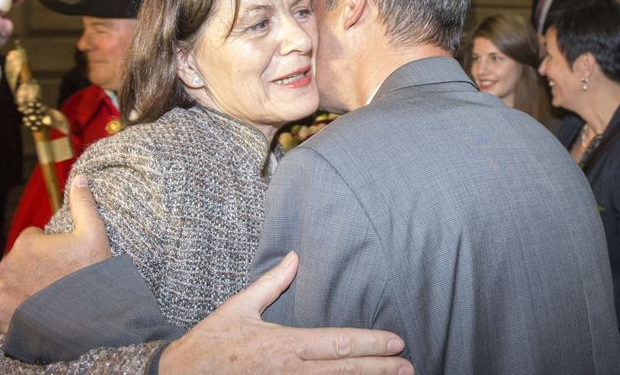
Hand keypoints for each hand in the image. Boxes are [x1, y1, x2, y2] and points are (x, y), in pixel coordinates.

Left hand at [0, 175, 110, 331]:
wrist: (87, 317)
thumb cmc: (91, 275)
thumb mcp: (94, 233)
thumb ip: (83, 203)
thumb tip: (80, 178)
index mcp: (27, 244)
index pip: (31, 238)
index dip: (49, 247)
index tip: (63, 258)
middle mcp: (8, 266)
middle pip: (17, 260)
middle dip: (32, 266)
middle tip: (57, 278)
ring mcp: (2, 292)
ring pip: (4, 283)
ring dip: (17, 287)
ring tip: (42, 297)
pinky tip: (16, 310)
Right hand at [159, 251, 412, 374]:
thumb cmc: (210, 344)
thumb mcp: (240, 308)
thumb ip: (271, 283)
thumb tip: (294, 256)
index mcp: (284, 344)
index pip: (337, 343)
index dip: (371, 344)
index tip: (396, 342)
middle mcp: (289, 371)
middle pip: (344, 370)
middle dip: (381, 369)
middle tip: (409, 366)